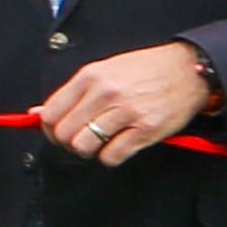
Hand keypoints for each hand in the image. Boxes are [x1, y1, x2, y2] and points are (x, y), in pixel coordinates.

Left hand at [39, 42, 219, 168]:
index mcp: (91, 76)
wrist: (188, 70)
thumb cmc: (146, 70)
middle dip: (68, 142)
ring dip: (89, 150)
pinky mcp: (145, 130)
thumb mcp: (105, 70)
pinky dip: (111, 156)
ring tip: (101, 142)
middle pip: (64, 134)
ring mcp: (126, 112)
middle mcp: (105, 93)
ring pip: (84, 147)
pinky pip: (112, 156)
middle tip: (81, 139)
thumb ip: (73, 93)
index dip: (50, 129)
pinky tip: (119, 144)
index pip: (51, 113)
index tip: (58, 132)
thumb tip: (38, 113)